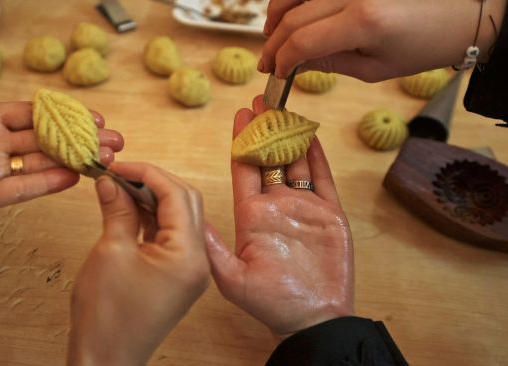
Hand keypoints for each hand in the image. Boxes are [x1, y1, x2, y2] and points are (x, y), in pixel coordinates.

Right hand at [68, 163, 209, 365]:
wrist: (106, 360)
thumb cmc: (106, 315)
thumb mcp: (110, 252)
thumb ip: (117, 210)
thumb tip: (111, 181)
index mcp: (188, 254)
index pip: (177, 195)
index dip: (147, 173)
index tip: (119, 165)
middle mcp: (198, 260)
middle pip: (185, 202)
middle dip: (153, 183)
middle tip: (119, 175)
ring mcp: (190, 270)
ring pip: (179, 218)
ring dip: (152, 200)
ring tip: (119, 189)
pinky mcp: (179, 277)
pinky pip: (171, 236)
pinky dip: (151, 220)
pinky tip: (128, 210)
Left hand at [206, 96, 353, 338]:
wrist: (314, 317)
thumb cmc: (271, 303)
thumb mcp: (232, 277)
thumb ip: (213, 247)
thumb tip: (191, 218)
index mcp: (251, 215)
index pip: (243, 169)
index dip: (241, 141)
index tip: (239, 116)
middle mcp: (275, 205)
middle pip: (268, 158)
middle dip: (264, 129)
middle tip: (261, 101)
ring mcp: (302, 207)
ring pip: (295, 161)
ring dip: (289, 135)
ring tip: (283, 108)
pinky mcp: (328, 213)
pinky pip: (322, 176)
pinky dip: (317, 154)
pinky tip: (311, 133)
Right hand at [260, 0, 506, 80]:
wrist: (458, 14)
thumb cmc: (420, 48)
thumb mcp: (374, 69)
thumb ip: (330, 63)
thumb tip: (294, 63)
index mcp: (362, 22)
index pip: (302, 40)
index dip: (281, 59)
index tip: (275, 73)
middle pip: (293, 16)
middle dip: (273, 43)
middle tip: (265, 62)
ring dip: (277, 15)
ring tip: (273, 36)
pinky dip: (294, 0)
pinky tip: (290, 14)